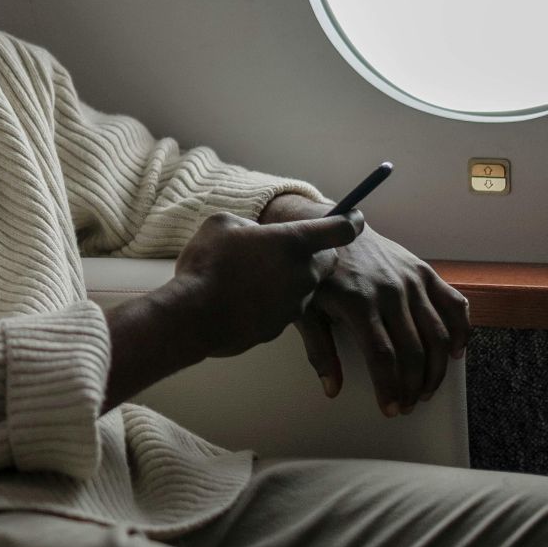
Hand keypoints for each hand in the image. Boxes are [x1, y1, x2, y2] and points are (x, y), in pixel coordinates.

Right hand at [166, 210, 365, 358]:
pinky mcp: (280, 328)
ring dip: (290, 280)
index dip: (350, 221)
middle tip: (288, 250)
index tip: (354, 217)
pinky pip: (285, 309)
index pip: (341, 228)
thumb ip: (249, 226)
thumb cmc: (208, 264)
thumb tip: (252, 236)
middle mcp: (303, 274)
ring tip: (255, 276)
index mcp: (294, 242)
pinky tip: (245, 298)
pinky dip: (273, 302)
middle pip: (328, 261)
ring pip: (305, 287)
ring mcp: (294, 304)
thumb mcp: (223, 225)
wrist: (193, 317)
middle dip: (315, 255)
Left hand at [294, 225, 471, 416]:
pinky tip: (457, 352)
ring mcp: (410, 280)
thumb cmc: (317, 273)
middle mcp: (390, 291)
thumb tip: (331, 389)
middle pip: (413, 350)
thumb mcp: (306, 309)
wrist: (331, 225)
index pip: (383, 356)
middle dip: (414, 386)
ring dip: (438, 368)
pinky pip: (453, 303)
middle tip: (408, 405)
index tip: (391, 409)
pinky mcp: (423, 271)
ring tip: (428, 389)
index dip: (390, 387)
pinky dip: (462, 329)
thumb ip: (319, 350)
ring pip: (438, 334)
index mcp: (358, 302)